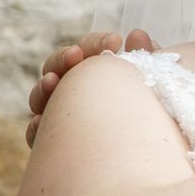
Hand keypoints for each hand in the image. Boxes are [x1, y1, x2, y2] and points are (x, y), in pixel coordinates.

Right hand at [26, 30, 155, 146]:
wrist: (157, 161)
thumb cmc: (157, 111)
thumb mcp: (155, 82)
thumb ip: (147, 58)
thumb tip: (136, 35)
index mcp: (96, 73)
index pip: (88, 50)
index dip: (97, 43)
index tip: (115, 41)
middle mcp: (75, 91)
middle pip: (56, 68)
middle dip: (63, 59)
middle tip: (75, 56)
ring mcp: (61, 116)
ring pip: (41, 98)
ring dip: (44, 88)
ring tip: (53, 81)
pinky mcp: (56, 144)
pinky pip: (38, 135)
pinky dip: (37, 126)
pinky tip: (41, 121)